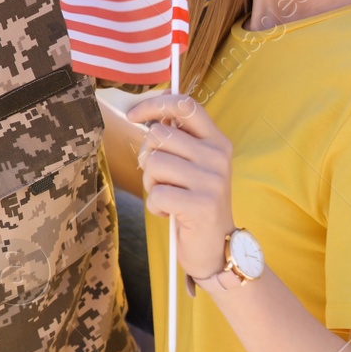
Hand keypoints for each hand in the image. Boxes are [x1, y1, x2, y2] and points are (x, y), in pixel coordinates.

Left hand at [125, 93, 232, 279]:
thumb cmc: (195, 202)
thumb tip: (146, 114)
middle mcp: (218, 156)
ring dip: (151, 184)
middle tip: (159, 178)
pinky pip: (156, 194)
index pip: (185, 105)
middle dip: (147, 157)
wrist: (217, 247)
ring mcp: (212, 180)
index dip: (154, 104)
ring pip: (154, 163)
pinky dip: (155, 206)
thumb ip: (177, 139)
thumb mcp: (193, 165)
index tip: (132, 115)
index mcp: (217, 141)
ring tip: (168, 196)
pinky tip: (170, 213)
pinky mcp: (202, 205)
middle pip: (159, 134)